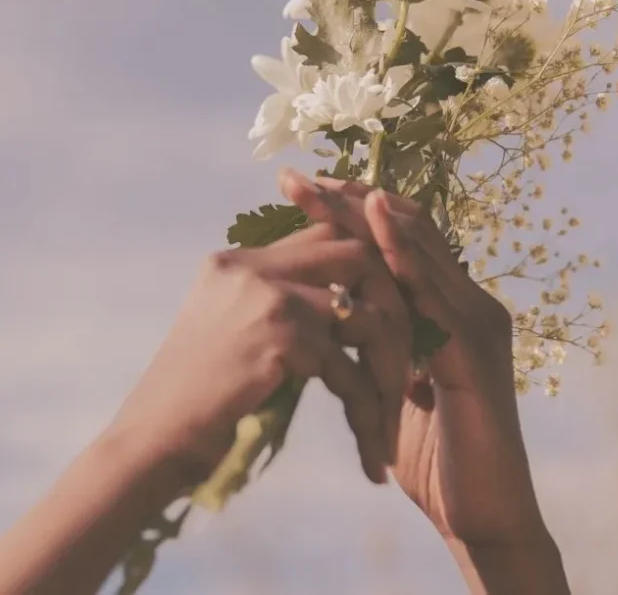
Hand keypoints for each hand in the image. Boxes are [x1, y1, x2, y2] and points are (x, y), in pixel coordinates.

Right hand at [109, 223, 410, 487]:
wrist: (147, 445)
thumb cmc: (194, 400)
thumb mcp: (229, 332)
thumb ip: (275, 304)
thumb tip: (341, 303)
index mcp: (240, 260)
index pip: (324, 231)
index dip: (369, 258)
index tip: (401, 300)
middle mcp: (252, 266)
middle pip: (356, 254)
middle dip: (395, 303)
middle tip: (410, 353)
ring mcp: (265, 296)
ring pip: (363, 314)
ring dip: (388, 363)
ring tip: (397, 404)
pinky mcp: (277, 337)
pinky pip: (348, 367)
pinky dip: (365, 407)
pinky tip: (371, 445)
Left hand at [279, 171, 548, 548]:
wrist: (481, 515)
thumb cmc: (432, 453)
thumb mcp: (393, 380)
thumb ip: (376, 339)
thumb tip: (333, 307)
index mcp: (448, 304)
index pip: (399, 237)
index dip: (352, 208)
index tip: (300, 187)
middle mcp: (467, 301)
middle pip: (407, 231)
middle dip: (349, 201)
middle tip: (298, 177)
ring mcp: (477, 323)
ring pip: (422, 253)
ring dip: (370, 219)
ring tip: (325, 192)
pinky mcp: (478, 354)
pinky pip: (439, 300)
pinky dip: (410, 263)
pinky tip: (380, 240)